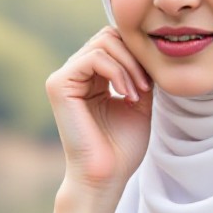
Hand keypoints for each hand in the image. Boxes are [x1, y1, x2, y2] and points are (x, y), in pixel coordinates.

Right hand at [46, 26, 152, 192]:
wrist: (107, 176)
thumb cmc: (122, 148)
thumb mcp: (139, 103)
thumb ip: (140, 74)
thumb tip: (149, 49)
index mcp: (91, 78)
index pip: (114, 42)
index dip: (137, 53)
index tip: (153, 81)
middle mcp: (75, 74)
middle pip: (108, 36)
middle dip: (134, 56)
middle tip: (147, 85)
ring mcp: (64, 78)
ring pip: (103, 43)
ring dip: (129, 65)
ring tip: (138, 92)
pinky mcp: (59, 85)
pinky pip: (93, 57)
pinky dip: (117, 71)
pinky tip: (127, 94)